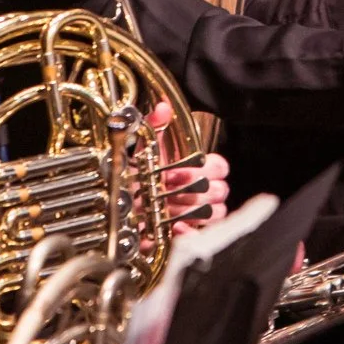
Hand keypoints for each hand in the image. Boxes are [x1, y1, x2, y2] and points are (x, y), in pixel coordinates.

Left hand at [143, 102, 228, 236]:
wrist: (122, 199)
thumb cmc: (138, 172)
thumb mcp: (144, 146)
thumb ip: (154, 125)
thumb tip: (163, 108)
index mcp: (198, 168)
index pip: (221, 167)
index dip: (208, 167)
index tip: (185, 168)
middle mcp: (201, 191)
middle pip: (221, 190)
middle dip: (197, 188)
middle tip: (174, 186)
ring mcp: (196, 214)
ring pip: (216, 213)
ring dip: (194, 209)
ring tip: (172, 206)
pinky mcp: (186, 234)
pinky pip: (202, 235)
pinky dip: (191, 230)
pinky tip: (175, 225)